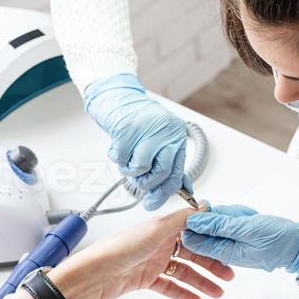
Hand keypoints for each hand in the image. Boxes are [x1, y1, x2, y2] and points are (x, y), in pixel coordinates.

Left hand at [50, 208, 233, 298]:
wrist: (96, 273)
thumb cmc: (121, 248)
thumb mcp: (157, 229)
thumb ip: (183, 219)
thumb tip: (204, 206)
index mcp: (163, 228)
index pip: (195, 233)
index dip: (212, 241)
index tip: (228, 248)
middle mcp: (160, 243)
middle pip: (193, 254)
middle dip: (212, 265)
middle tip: (228, 275)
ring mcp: (154, 262)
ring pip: (185, 272)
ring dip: (202, 282)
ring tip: (217, 292)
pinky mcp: (147, 279)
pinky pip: (171, 286)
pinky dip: (184, 293)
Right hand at [84, 73, 188, 210]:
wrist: (116, 97)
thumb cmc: (137, 120)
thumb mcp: (159, 140)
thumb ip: (170, 163)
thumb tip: (182, 189)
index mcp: (177, 134)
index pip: (177, 172)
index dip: (165, 191)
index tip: (154, 202)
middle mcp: (166, 130)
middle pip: (161, 173)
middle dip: (147, 184)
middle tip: (137, 181)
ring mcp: (147, 129)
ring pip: (141, 168)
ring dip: (130, 170)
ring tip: (127, 158)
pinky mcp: (127, 129)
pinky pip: (122, 159)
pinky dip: (117, 158)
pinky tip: (119, 148)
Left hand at [182, 205, 298, 275]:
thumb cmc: (278, 240)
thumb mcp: (247, 229)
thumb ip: (219, 225)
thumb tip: (193, 221)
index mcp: (224, 253)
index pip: (194, 239)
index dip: (196, 221)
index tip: (208, 209)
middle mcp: (225, 250)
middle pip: (206, 227)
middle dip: (221, 215)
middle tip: (240, 216)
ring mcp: (232, 242)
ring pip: (219, 220)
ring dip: (233, 214)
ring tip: (249, 217)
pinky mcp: (239, 235)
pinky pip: (231, 220)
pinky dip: (240, 215)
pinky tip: (251, 217)